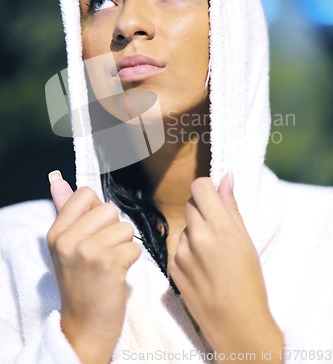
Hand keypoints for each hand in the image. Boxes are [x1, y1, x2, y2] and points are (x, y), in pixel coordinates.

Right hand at [47, 171, 140, 363]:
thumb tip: (59, 180)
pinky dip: (132, 261)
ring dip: (124, 246)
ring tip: (110, 264)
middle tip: (103, 252)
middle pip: (110, 209)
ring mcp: (88, 251)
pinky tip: (117, 274)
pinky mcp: (110, 264)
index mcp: (57, 232)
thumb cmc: (80, 283)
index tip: (93, 232)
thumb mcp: (65, 247)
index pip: (85, 194)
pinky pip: (135, 247)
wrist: (84, 326)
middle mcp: (69, 240)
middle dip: (114, 229)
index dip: (97, 211)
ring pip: (126, 228)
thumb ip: (65, 210)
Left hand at [168, 175, 282, 360]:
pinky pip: (176, 246)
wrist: (235, 323)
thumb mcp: (246, 240)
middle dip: (202, 211)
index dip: (208, 189)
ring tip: (210, 256)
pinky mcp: (171, 267)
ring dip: (194, 232)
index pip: (200, 186)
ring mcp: (180, 252)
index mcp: (218, 227)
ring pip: (184, 226)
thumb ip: (231, 206)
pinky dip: (187, 251)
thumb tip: (225, 177)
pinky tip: (201, 268)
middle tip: (217, 230)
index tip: (215, 199)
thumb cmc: (248, 281)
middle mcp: (196, 236)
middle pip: (191, 204)